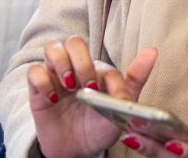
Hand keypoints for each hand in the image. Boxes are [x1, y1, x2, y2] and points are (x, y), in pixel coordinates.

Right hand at [26, 36, 157, 157]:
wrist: (76, 151)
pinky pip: (34, 71)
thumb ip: (135, 79)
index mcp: (98, 71)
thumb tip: (152, 51)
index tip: (107, 97)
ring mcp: (56, 76)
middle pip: (74, 42)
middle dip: (81, 61)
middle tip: (85, 86)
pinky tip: (53, 98)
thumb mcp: (120, 107)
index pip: (101, 60)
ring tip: (69, 86)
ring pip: (52, 47)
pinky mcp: (38, 89)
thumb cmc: (100, 127)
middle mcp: (76, 68)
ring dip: (61, 63)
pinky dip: (43, 81)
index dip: (105, 77)